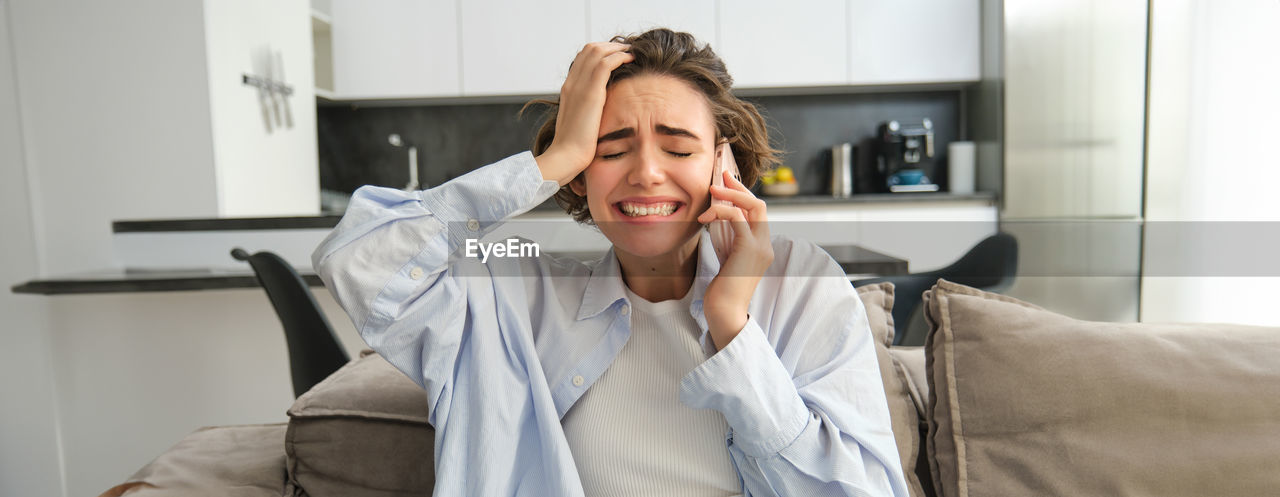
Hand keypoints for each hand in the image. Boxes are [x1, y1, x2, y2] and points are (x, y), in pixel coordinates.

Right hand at [535, 42, 633, 185]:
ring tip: (631, 52)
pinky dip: (620, 57)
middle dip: (610, 46)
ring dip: (617, 48)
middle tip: (627, 50)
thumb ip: (588, 112)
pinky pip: (605, 64)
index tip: (617, 56)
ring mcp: (578, 86)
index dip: (601, 52)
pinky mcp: (590, 93)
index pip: (583, 59)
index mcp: (568, 89)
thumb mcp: (581, 124)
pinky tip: (631, 60)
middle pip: (589, 49)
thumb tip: (602, 113)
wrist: (566, 157)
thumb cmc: (575, 148)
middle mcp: (571, 83)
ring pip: (597, 51)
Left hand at [697, 170, 773, 349]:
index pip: (758, 212)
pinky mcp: (749, 250)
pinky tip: (706, 216)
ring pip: (753, 207)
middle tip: (720, 175)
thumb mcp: (727, 258)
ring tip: (711, 190)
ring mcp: (760, 247)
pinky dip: (722, 211)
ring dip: (730, 195)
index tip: (726, 181)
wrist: (725, 312)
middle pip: (759, 205)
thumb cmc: (722, 289)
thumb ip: (728, 239)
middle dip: (739, 187)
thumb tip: (717, 218)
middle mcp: (766, 244)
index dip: (742, 194)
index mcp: (762, 246)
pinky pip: (738, 220)